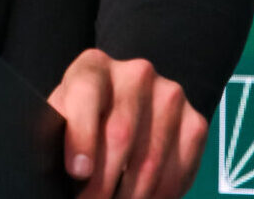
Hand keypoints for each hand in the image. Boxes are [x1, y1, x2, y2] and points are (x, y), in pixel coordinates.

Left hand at [47, 48, 207, 198]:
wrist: (127, 104)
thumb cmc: (85, 116)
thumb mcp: (63, 115)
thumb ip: (58, 131)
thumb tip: (60, 167)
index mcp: (94, 67)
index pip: (86, 95)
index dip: (81, 137)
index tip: (77, 172)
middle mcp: (137, 74)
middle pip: (120, 135)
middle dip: (102, 183)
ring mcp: (170, 96)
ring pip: (150, 161)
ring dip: (131, 196)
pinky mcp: (195, 122)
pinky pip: (178, 172)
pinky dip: (159, 197)